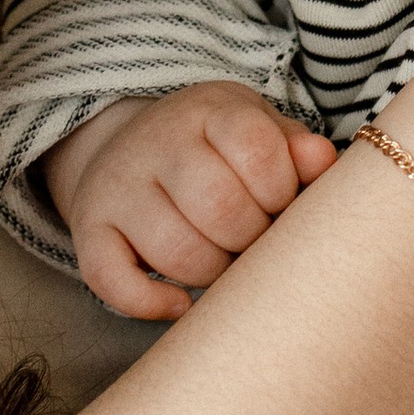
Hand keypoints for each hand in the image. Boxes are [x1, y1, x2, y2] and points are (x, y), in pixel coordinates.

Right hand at [45, 82, 335, 320]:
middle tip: (254, 240)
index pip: (258, 153)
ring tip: (223, 260)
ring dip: (213, 273)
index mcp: (209, 111)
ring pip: (178, 252)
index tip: (279, 203)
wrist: (131, 146)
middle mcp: (156, 143)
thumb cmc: (216, 149)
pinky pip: (113, 281)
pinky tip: (181, 303)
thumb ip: (294, 149)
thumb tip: (324, 162)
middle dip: (252, 239)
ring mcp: (117, 187)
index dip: (282, 193)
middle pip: (221, 209)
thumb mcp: (258, 130)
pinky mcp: (89, 230)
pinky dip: (151, 303)